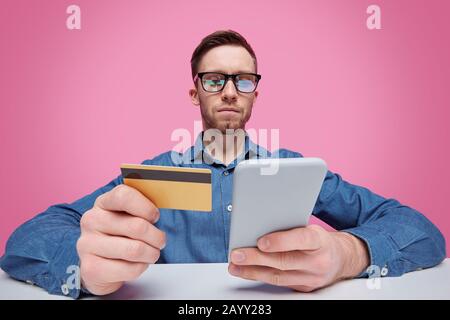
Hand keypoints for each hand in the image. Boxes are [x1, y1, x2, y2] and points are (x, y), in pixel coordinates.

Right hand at [77, 184, 165, 294]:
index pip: (124, 196)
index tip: (155, 217)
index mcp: (103, 203)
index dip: (146, 207)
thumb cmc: (120, 236)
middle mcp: (92, 221)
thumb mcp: (128, 217)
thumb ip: (142, 209)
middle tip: (160, 241)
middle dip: (157, 237)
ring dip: (152, 253)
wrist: (99, 266)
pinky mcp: (91, 268)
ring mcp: (88, 244)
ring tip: (152, 253)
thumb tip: (161, 210)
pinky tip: (137, 264)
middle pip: (137, 226)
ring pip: (136, 250)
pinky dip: (141, 267)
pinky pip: (130, 269)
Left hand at [228, 224, 368, 291]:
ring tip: (235, 265)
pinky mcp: (304, 288)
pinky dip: (261, 276)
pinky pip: (279, 283)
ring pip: (278, 277)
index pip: (301, 240)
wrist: (341, 259)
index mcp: (320, 241)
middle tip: (237, 254)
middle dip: (257, 258)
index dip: (281, 241)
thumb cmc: (319, 240)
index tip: (261, 242)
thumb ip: (289, 229)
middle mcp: (317, 261)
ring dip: (252, 271)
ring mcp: (311, 278)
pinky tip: (247, 271)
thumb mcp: (310, 228)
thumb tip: (258, 226)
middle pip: (284, 261)